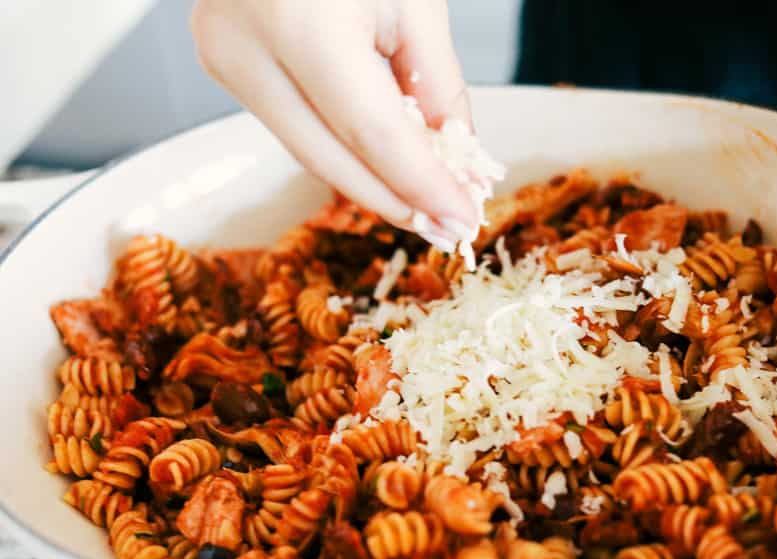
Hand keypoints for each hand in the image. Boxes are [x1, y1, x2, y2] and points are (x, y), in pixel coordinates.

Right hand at [191, 0, 477, 245]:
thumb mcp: (414, 0)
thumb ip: (437, 86)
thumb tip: (453, 160)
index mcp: (302, 23)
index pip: (373, 135)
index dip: (423, 186)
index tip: (463, 219)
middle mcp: (248, 48)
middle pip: (333, 159)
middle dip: (398, 200)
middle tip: (448, 228)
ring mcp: (224, 56)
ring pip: (310, 149)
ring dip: (372, 182)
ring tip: (427, 203)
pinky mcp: (222, 60)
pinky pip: (294, 124)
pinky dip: (343, 148)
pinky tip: (385, 164)